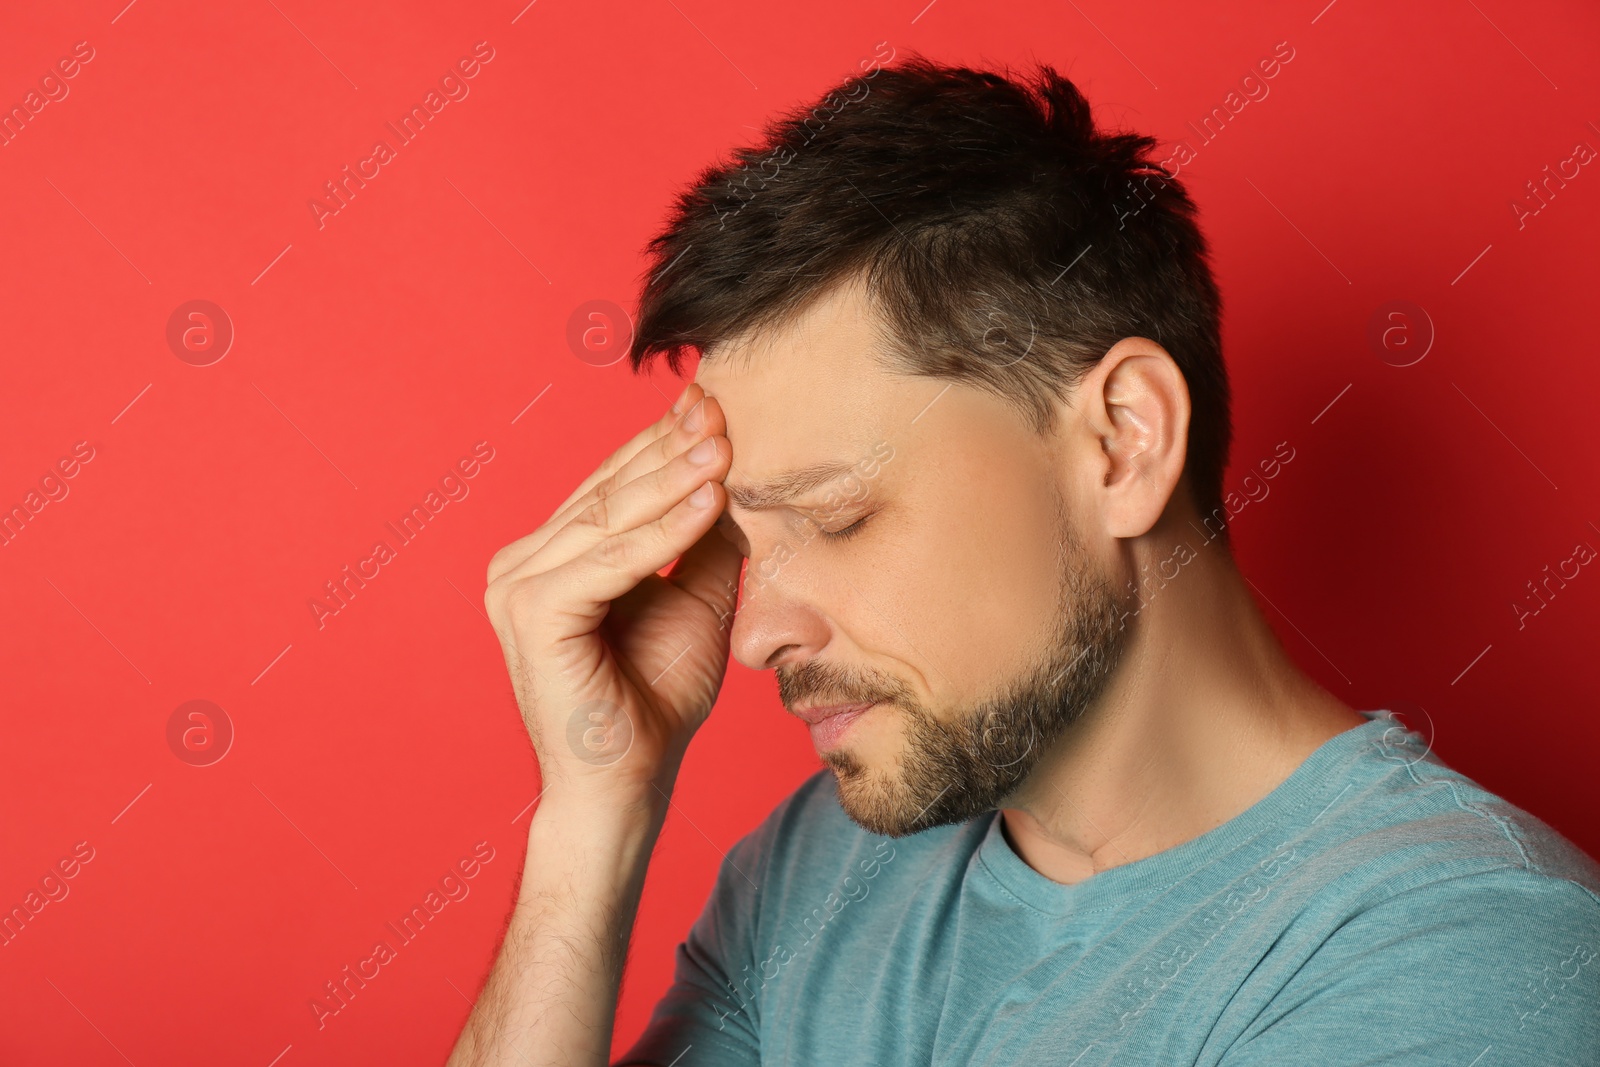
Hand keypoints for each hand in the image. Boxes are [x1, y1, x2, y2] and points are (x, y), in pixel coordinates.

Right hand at [484, 383, 741, 806]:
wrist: (629, 782)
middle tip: (723, 407)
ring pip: (610, 518)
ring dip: (673, 479)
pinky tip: (709, 501)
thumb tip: (732, 475)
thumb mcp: (695, 600)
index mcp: (552, 556)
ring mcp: (519, 587)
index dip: (665, 442)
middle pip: (610, 490)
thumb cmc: (657, 698)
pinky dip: (663, 532)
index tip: (717, 403)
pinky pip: (610, 562)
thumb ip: (704, 541)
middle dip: (671, 446)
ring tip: (727, 445)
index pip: (614, 484)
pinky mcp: (533, 615)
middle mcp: (524, 563)